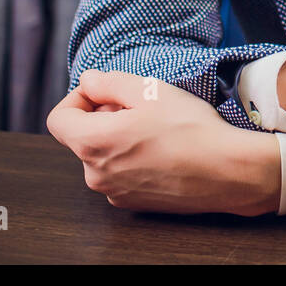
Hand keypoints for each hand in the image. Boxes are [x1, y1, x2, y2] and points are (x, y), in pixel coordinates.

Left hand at [46, 69, 280, 216]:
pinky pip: (121, 174)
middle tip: (140, 105)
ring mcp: (114, 193)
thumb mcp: (149, 91)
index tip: (104, 91)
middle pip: (82, 136)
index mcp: (92, 143)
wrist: (227, 172)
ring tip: (156, 127)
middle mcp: (95, 174)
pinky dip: (132, 159)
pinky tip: (164, 150)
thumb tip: (88, 81)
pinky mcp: (134, 203)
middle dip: (103, 116)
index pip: (58, 118)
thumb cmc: (190, 128)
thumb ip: (109, 83)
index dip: (77, 98)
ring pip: (103, 155)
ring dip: (119, 138)